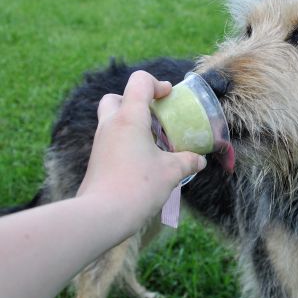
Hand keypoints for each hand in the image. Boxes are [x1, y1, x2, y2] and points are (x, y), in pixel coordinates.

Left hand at [77, 70, 205, 233]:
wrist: (102, 214)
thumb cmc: (138, 187)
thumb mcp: (171, 172)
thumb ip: (188, 161)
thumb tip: (200, 161)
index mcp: (129, 118)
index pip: (139, 82)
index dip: (157, 84)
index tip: (169, 97)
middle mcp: (110, 125)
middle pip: (116, 98)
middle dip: (136, 102)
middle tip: (155, 118)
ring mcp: (100, 143)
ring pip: (112, 120)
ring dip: (131, 124)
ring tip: (153, 143)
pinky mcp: (97, 160)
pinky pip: (111, 141)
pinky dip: (126, 142)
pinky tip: (142, 161)